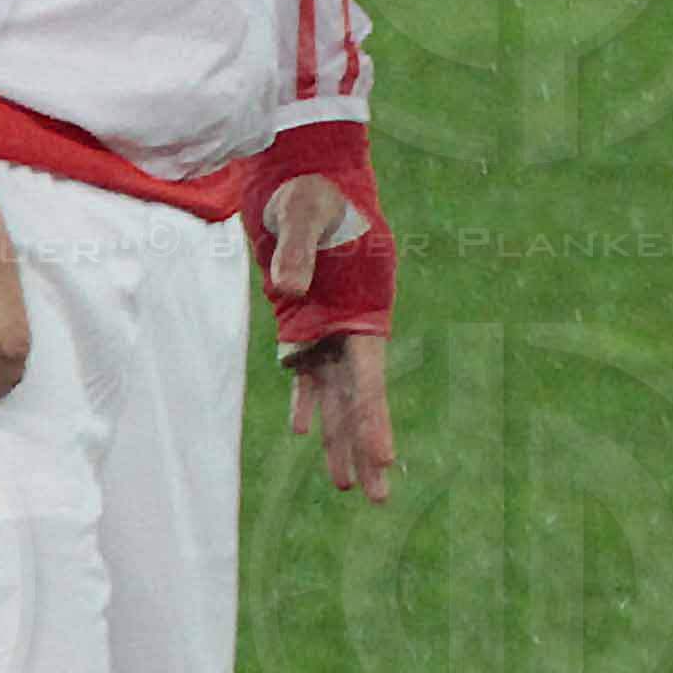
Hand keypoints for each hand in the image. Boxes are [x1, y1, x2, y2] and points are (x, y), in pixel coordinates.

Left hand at [261, 175, 398, 500]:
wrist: (307, 174)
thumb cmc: (314, 189)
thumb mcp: (303, 213)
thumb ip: (295, 250)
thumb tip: (287, 289)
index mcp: (363, 309)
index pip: (370, 379)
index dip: (375, 422)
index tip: (385, 461)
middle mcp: (350, 326)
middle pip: (359, 400)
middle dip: (367, 448)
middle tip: (376, 498)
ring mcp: (326, 326)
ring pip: (334, 396)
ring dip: (338, 438)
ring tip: (347, 484)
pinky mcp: (301, 321)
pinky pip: (304, 373)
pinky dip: (304, 403)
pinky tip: (300, 434)